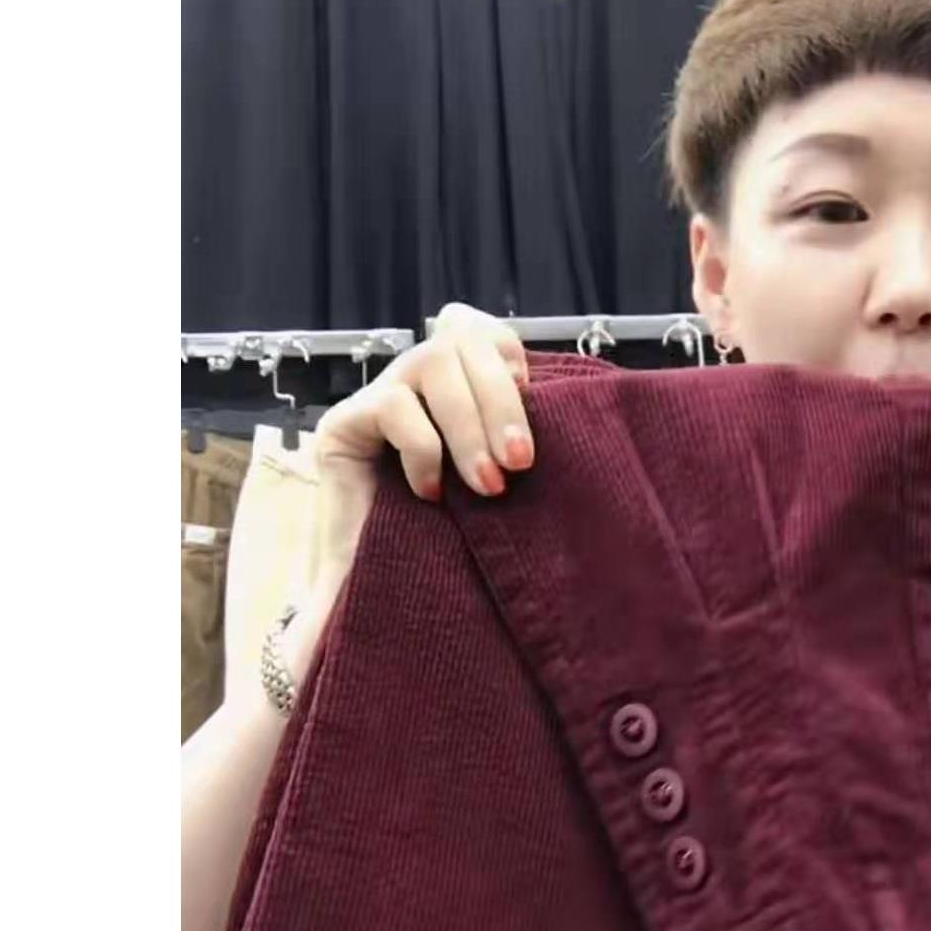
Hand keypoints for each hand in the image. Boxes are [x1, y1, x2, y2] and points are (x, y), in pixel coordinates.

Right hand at [309, 302, 536, 585]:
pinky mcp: (341, 427)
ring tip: (488, 486)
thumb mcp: (500, 490)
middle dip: (501, 400)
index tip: (542, 404)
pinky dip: (424, 447)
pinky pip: (393, 406)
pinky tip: (431, 493)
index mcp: (454, 387)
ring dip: (469, 424)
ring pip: (432, 361)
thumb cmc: (453, 547)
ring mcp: (376, 400)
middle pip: (462, 340)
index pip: (480, 331)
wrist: (386, 598)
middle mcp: (415, 385)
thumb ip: (522, 446)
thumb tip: (589, 407)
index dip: (510, 353)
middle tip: (521, 464)